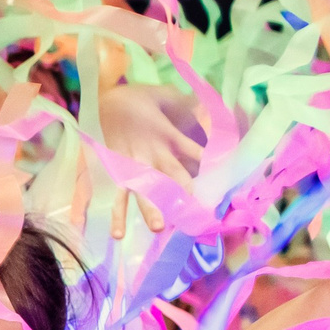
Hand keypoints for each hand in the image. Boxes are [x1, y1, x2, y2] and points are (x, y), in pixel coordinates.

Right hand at [99, 81, 205, 232]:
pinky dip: (113, 212)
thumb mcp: (166, 96)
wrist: (103, 99)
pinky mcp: (115, 170)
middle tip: (192, 216)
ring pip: (143, 189)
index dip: (211, 167)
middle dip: (181, 194)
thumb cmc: (137, 98)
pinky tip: (111, 233)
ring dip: (149, 209)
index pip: (195, 153)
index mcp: (168, 135)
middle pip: (171, 176)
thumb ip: (188, 104)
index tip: (226, 184)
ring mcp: (132, 164)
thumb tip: (211, 106)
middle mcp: (153, 153)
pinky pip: (114, 194)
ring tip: (157, 228)